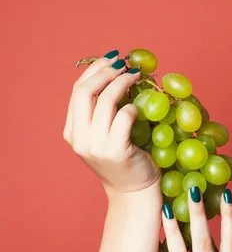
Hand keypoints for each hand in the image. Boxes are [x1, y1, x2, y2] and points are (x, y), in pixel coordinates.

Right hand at [63, 50, 161, 194]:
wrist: (134, 192)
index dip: (94, 70)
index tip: (112, 59)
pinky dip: (133, 107)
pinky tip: (140, 107)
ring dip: (123, 83)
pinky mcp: (115, 151)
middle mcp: (79, 138)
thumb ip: (102, 112)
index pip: (76, 91)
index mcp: (72, 131)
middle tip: (125, 65)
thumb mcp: (105, 134)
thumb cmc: (125, 160)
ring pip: (104, 101)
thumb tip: (117, 73)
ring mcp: (95, 146)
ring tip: (137, 76)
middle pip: (84, 92)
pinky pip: (124, 117)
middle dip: (106, 72)